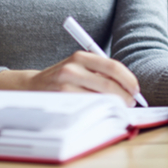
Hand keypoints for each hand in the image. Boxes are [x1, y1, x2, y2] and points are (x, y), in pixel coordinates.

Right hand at [0, 51, 139, 105]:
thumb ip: (100, 72)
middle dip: (125, 96)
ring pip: (100, 98)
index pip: (113, 67)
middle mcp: (73, 68)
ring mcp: (66, 85)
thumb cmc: (62, 79)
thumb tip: (128, 87)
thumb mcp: (79, 67)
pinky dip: (99, 109)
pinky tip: (102, 111)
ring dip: (114, 105)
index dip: (129, 80)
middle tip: (131, 103)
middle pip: (109, 85)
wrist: (31, 87)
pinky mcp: (61, 99)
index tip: (136, 90)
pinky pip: (88, 106)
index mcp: (81, 56)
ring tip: (118, 107)